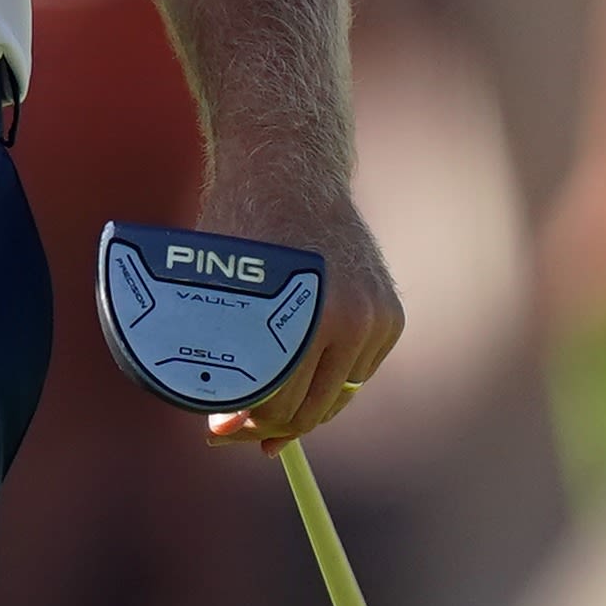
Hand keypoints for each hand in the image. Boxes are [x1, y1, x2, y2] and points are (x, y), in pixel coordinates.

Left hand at [192, 129, 401, 451]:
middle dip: (271, 425)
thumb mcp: (214, 285)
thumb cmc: (238, 227)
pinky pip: (358, 369)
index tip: (219, 430)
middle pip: (315, 406)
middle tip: (235, 434)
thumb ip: (221, 348)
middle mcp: (354, 319)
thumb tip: (224, 420)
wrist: (289, 172)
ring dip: (303, 406)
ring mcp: (379, 317)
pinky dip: (328, 379)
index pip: (280, 401)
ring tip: (263, 413)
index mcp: (307, 316)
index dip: (245, 422)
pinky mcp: (390, 314)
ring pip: (340, 393)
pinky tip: (296, 381)